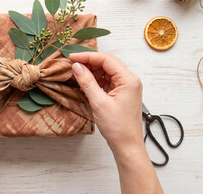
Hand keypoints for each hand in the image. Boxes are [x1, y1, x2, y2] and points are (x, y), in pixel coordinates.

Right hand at [70, 52, 162, 193]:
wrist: (127, 145)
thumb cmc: (117, 127)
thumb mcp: (99, 103)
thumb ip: (87, 82)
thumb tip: (77, 66)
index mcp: (128, 80)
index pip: (106, 59)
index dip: (87, 56)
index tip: (72, 57)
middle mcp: (130, 80)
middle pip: (107, 62)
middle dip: (89, 61)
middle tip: (72, 63)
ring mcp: (126, 86)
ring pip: (106, 70)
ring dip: (92, 70)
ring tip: (77, 73)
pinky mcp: (122, 92)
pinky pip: (107, 80)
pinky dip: (95, 79)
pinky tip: (85, 81)